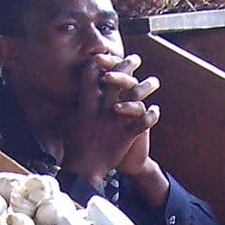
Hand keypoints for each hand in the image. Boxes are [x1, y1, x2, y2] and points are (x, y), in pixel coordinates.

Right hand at [63, 54, 158, 189]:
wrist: (83, 170)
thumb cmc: (74, 147)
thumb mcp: (69, 122)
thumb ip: (75, 107)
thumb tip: (70, 95)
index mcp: (85, 105)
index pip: (91, 76)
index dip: (100, 62)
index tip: (107, 54)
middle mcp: (101, 110)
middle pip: (116, 81)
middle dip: (126, 66)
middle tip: (135, 58)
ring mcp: (115, 123)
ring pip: (134, 99)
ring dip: (146, 88)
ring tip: (154, 81)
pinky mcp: (125, 136)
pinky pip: (142, 123)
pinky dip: (150, 116)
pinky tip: (156, 109)